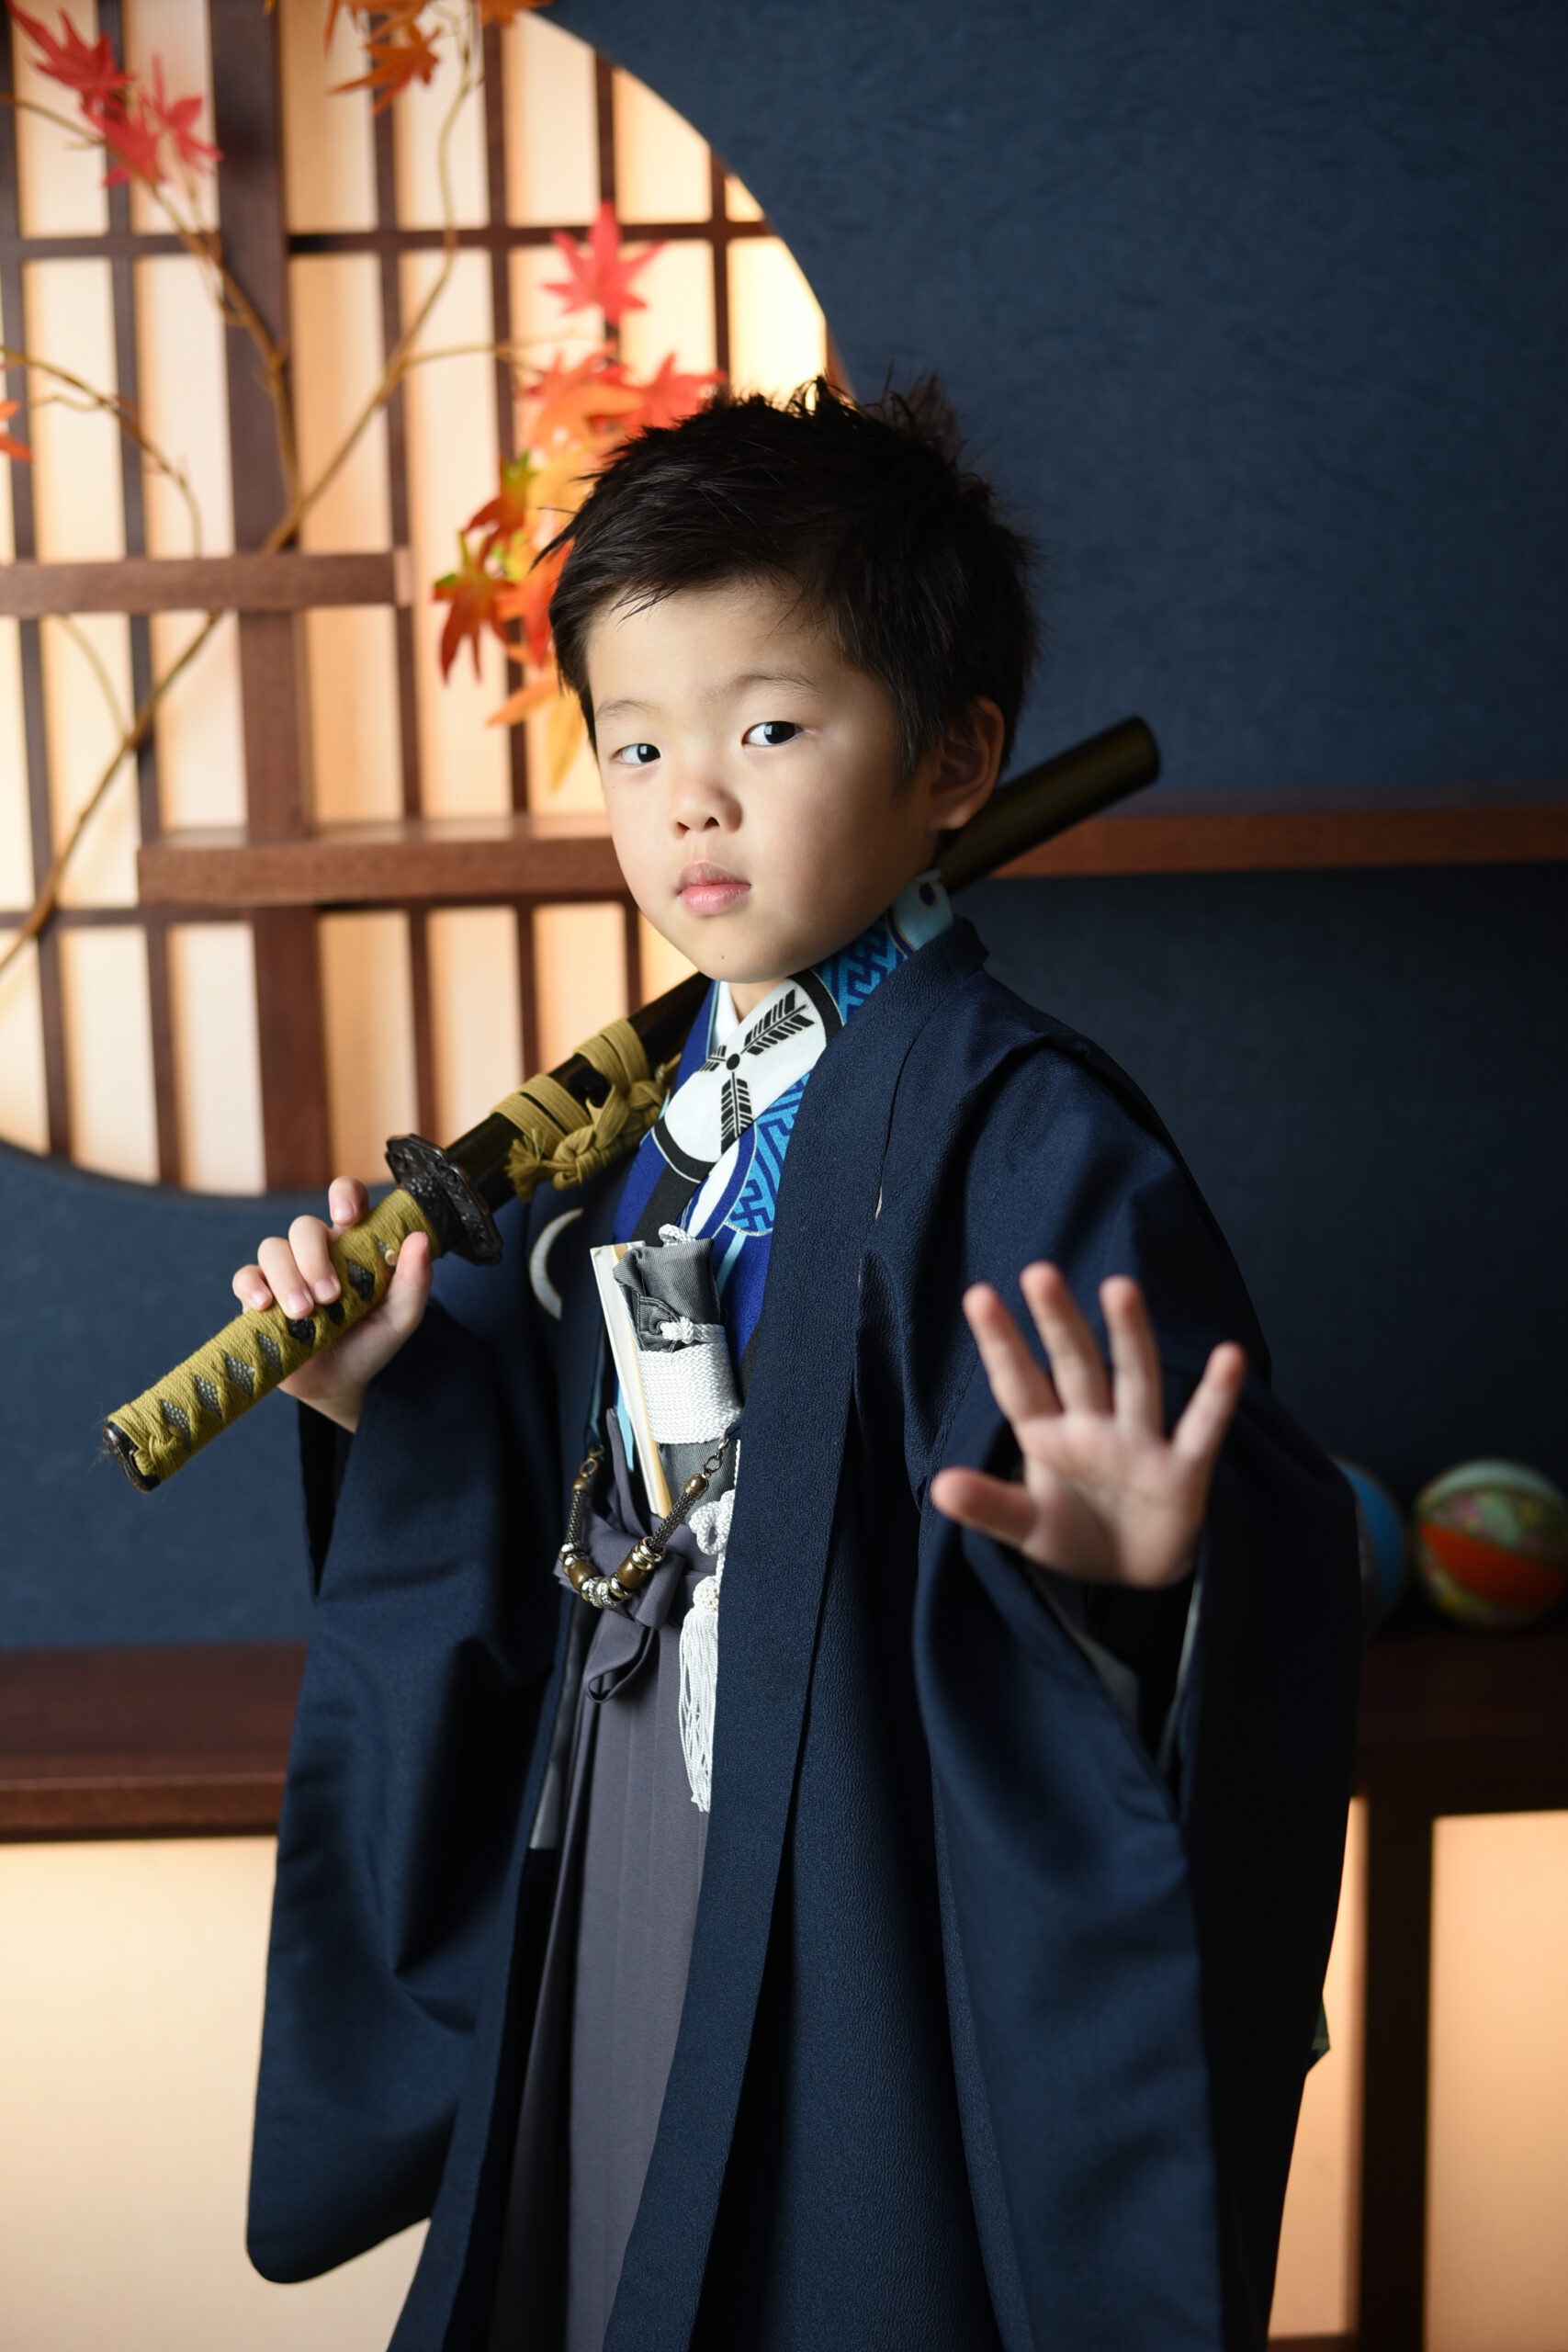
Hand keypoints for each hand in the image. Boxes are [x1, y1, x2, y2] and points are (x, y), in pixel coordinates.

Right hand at [230, 1176, 433, 1433]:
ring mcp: (285, 1272)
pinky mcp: (258, 1297)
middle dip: (313, 1258)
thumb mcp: (401, 1317)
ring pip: (272, 1248)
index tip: (347, 1216)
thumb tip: (420, 1239)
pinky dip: (251, 1286)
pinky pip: (244, 1276)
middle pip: (303, 1226)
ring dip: (287, 1278)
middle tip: (329, 1297)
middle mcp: (317, 1251)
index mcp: (353, 1244)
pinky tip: (264, 1306)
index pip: (346, 1198)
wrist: (338, 1384)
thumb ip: (414, 1281)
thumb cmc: (371, 1342)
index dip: (343, 1195)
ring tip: (304, 1314)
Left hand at [929, 1263, 1245, 1587]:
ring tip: (1119, 1287)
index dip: (1000, 1343)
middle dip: (1058, 1322)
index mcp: (1048, 1433)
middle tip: (1039, 1272)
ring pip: (1134, 1378)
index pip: (1018, 1382)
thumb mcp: (1025, 1526)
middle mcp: (1094, 1426)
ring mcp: (1140, 1443)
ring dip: (1128, 1336)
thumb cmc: (1076, 1533)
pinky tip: (1230, 1356)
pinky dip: (1217, 1396)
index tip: (978, 1295)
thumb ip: (988, 1506)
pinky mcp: (1183, 1471)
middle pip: (1075, 1365)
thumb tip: (938, 1488)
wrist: (1136, 1573)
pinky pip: (1202, 1428)